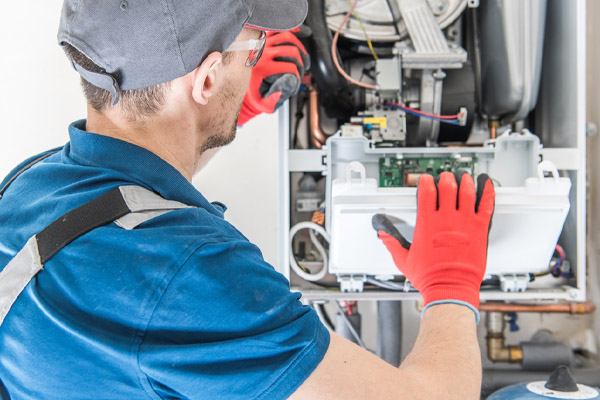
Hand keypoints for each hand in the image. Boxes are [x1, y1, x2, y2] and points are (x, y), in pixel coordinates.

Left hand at [237, 30, 309, 125]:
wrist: (238, 83)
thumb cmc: (253, 93)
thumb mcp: (262, 102)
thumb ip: (275, 100)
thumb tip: (288, 86)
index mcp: (263, 68)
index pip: (290, 67)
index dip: (298, 75)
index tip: (296, 80)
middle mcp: (262, 53)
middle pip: (292, 51)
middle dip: (301, 63)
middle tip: (301, 70)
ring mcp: (262, 43)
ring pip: (287, 37)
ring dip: (299, 47)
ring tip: (300, 58)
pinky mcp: (263, 38)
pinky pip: (278, 29)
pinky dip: (290, 31)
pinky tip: (298, 36)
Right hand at [372, 172, 494, 317]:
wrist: (450, 289)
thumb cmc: (430, 277)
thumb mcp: (403, 260)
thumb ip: (392, 243)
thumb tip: (382, 234)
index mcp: (427, 223)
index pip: (426, 191)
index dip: (425, 181)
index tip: (426, 180)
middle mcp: (446, 219)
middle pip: (447, 186)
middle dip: (445, 178)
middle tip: (446, 177)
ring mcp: (465, 223)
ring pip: (467, 191)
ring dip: (465, 181)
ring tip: (464, 177)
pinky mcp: (480, 229)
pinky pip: (486, 205)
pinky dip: (487, 192)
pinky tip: (486, 185)